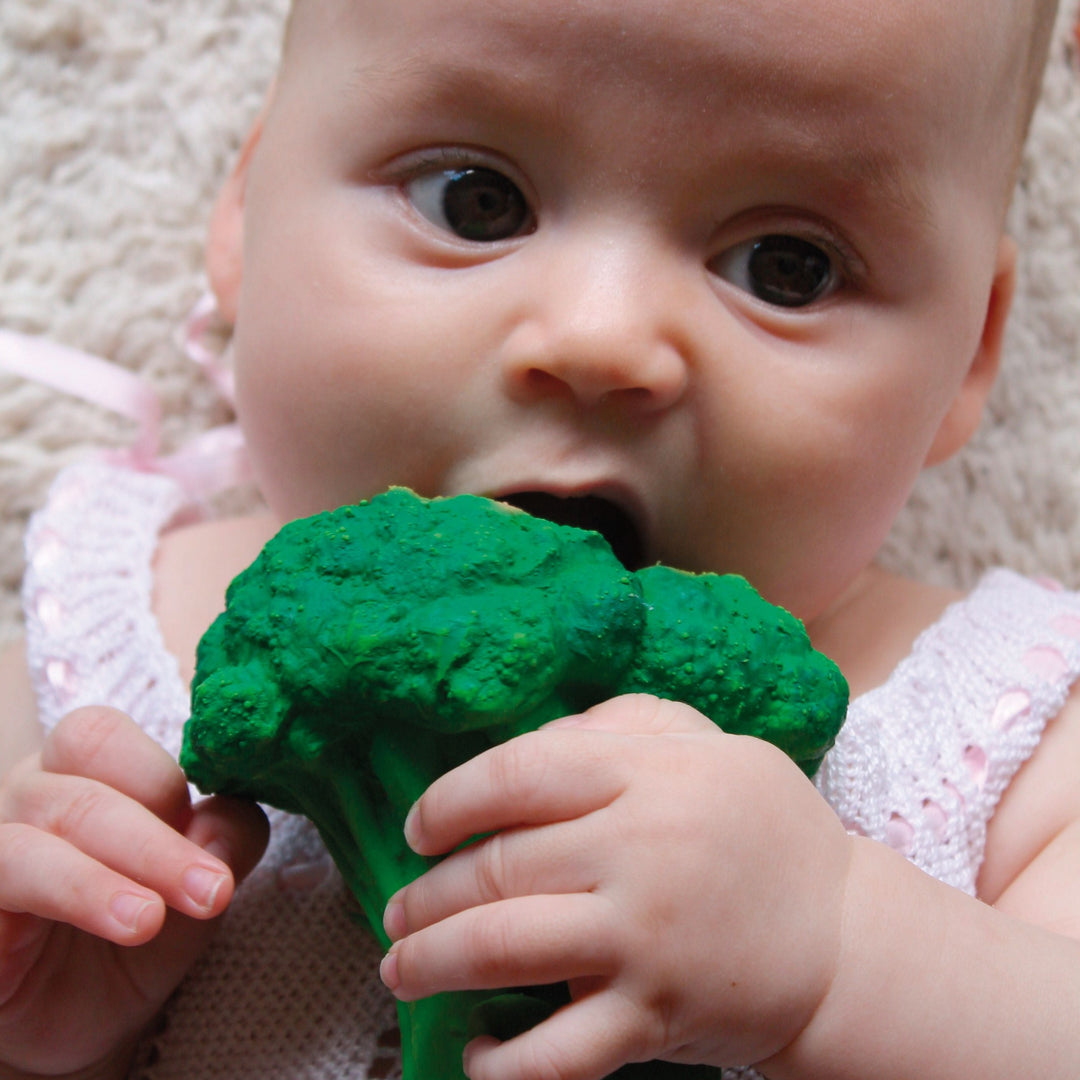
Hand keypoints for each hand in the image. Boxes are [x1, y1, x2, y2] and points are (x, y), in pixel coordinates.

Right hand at [0, 706, 267, 1077]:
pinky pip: (6, 874)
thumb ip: (224, 840)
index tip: (216, 841)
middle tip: (212, 891)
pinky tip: (119, 924)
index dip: (165, 775)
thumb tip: (233, 817)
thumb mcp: (196, 890)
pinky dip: (70, 894)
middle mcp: (31, 794)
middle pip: (84, 775)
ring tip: (151, 921)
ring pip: (43, 828)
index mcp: (85, 770)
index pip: (106, 736)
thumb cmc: (133, 936)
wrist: (74, 1027)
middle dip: (157, 837)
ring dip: (109, 874)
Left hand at [380, 694, 853, 1079]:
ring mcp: (645, 937)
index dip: (448, 801)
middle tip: (396, 910)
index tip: (418, 828)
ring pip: (505, 948)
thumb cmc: (761, 823)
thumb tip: (525, 746)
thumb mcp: (702, 742)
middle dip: (426, 894)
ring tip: (400, 968)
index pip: (516, 775)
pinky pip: (560, 1053)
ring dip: (432, 961)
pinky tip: (476, 1056)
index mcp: (646, 773)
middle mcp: (639, 849)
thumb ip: (614, 727)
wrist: (845, 934)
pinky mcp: (657, 1015)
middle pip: (497, 866)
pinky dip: (503, 1064)